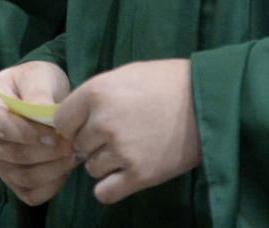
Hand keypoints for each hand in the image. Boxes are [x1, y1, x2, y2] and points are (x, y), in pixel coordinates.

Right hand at [0, 61, 75, 205]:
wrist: (41, 97)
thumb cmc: (35, 82)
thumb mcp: (38, 76)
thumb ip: (38, 93)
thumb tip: (42, 115)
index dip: (25, 132)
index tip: (54, 132)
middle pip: (13, 155)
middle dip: (47, 151)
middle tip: (72, 142)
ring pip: (24, 177)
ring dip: (54, 168)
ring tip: (74, 152)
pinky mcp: (13, 181)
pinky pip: (31, 194)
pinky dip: (52, 185)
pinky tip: (65, 167)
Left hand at [52, 59, 200, 205]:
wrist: (207, 101)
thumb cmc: (166, 82)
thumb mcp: (124, 75)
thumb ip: (96, 95)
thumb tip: (75, 116)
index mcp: (95, 93)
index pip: (61, 121)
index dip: (72, 124)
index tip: (87, 125)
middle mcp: (102, 122)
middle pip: (78, 145)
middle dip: (93, 142)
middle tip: (119, 134)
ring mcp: (120, 150)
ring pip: (92, 168)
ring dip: (105, 163)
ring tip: (129, 150)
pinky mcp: (140, 175)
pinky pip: (104, 192)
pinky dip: (110, 187)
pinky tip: (124, 175)